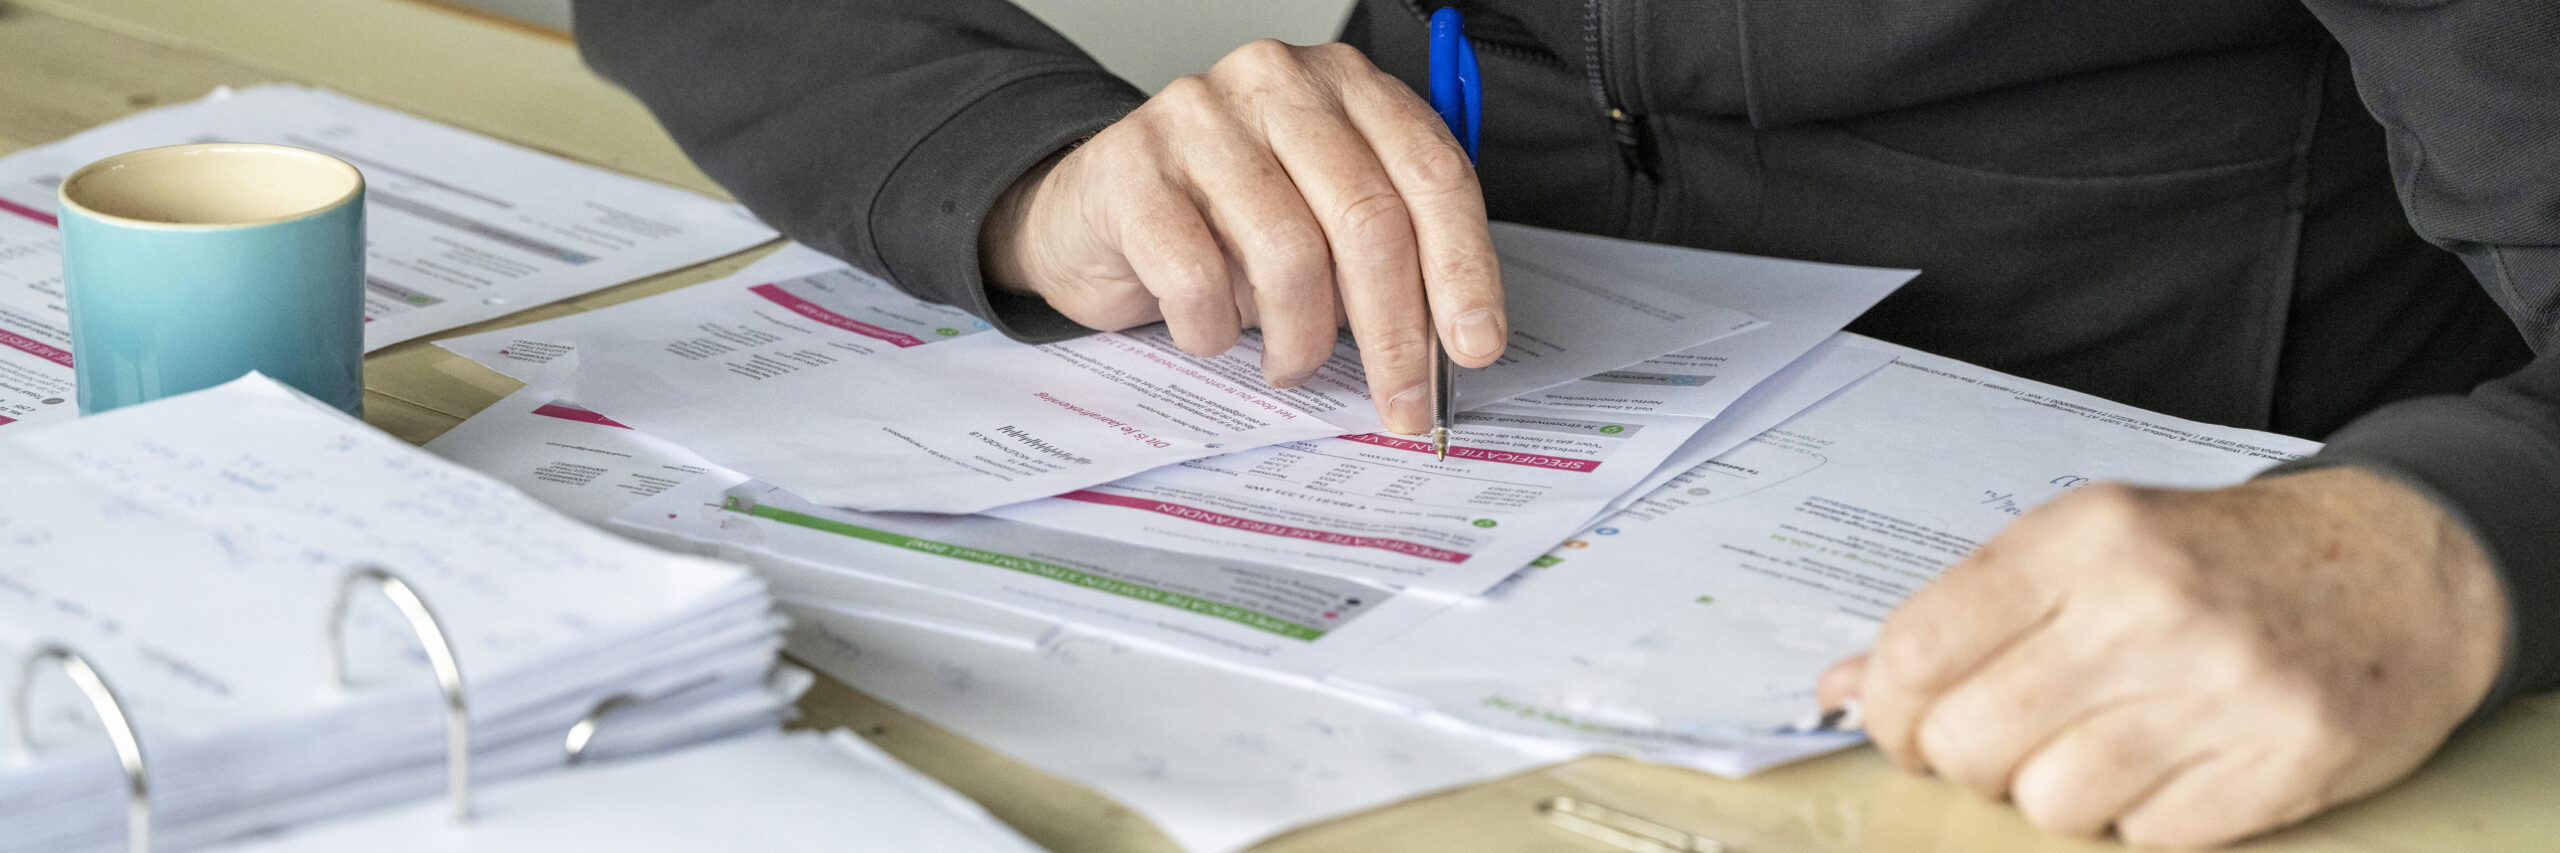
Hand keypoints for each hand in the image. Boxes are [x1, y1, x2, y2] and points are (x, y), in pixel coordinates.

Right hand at [978, 40, 1505, 433]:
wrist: (1088, 215)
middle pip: (1368, 219)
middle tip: (1401, 403)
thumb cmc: (1221, 222)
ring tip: (1289, 361)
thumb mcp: (1321, 220)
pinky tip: (1210, 330)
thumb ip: (1387, 255)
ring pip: (1290, 255)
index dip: (1463, 270)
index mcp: (1346, 85)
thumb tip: (1451, 345)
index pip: (1432, 174)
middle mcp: (1277, 83)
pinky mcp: (1131, 168)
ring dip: (1300, 339)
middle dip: (1395, 332)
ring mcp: (1199, 118)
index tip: (1475, 347)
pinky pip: (1199, 278)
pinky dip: (1214, 330)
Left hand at [1817, 468, 2506, 846]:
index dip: (1886, 707)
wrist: (2404, 566)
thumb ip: (1964, 613)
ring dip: (2055, 793)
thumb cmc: (2224, 558)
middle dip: (1965, 759)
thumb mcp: (2087, 545)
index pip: (1920, 649)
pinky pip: (2149, 838)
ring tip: (2097, 747)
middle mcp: (2149, 609)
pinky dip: (2142, 820)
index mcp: (2085, 538)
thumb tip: (1838, 685)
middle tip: (2001, 739)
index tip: (1901, 720)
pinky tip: (2169, 768)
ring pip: (2052, 803)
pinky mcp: (2283, 763)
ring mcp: (2222, 691)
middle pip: (1973, 740)